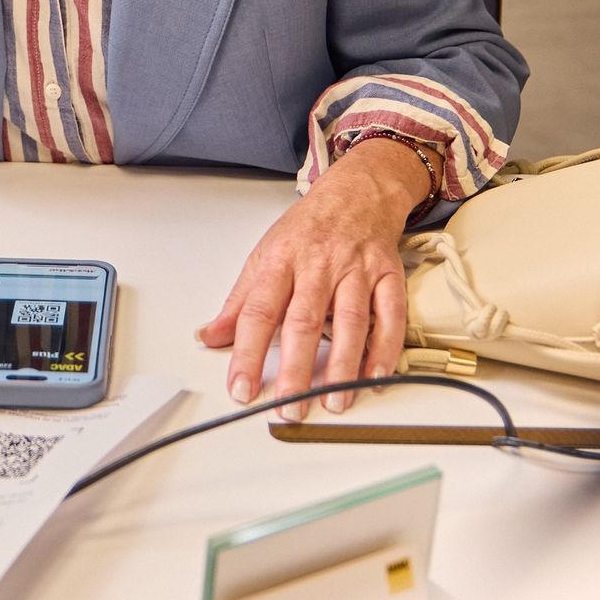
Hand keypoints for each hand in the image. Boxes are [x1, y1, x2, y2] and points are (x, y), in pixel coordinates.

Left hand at [196, 142, 425, 419]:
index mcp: (280, 262)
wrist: (356, 191)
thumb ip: (239, 303)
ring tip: (332, 402)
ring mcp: (355, 270)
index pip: (258, 312)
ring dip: (342, 366)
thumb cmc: (307, 228)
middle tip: (289, 408)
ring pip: (349, 321)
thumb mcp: (263, 256)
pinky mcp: (387, 275)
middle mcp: (317, 265)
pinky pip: (390, 315)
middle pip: (303, 321)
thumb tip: (209, 337)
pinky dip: (384, 349)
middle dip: (295, 370)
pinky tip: (375, 377)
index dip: (247, 353)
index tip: (242, 389)